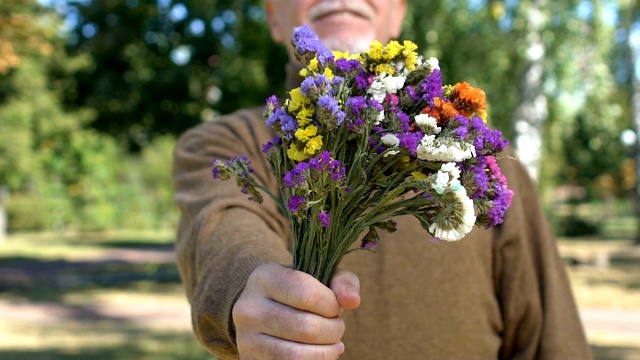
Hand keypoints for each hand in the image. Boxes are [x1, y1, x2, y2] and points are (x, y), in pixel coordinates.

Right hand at [232, 263, 360, 358]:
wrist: (262, 310)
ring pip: (298, 354)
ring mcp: (246, 337)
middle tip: (337, 326)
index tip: (335, 306)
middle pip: (307, 328)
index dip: (331, 305)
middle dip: (334, 330)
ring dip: (327, 351)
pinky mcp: (249, 359)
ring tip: (333, 343)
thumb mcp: (318, 276)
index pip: (308, 294)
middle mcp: (249, 307)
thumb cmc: (298, 290)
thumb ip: (341, 281)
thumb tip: (353, 301)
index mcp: (264, 277)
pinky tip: (321, 353)